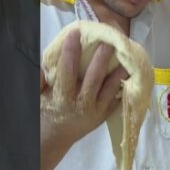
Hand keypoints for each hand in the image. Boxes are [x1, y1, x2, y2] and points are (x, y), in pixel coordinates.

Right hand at [40, 29, 128, 146]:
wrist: (56, 137)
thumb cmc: (46, 111)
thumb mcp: (38, 96)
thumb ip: (42, 78)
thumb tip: (48, 57)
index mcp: (62, 98)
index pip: (67, 72)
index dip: (70, 52)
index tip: (75, 32)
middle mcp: (81, 105)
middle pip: (93, 79)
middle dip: (101, 59)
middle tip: (107, 41)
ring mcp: (96, 111)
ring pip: (110, 88)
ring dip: (118, 71)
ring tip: (127, 54)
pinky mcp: (105, 114)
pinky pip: (118, 98)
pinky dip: (124, 84)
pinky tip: (131, 71)